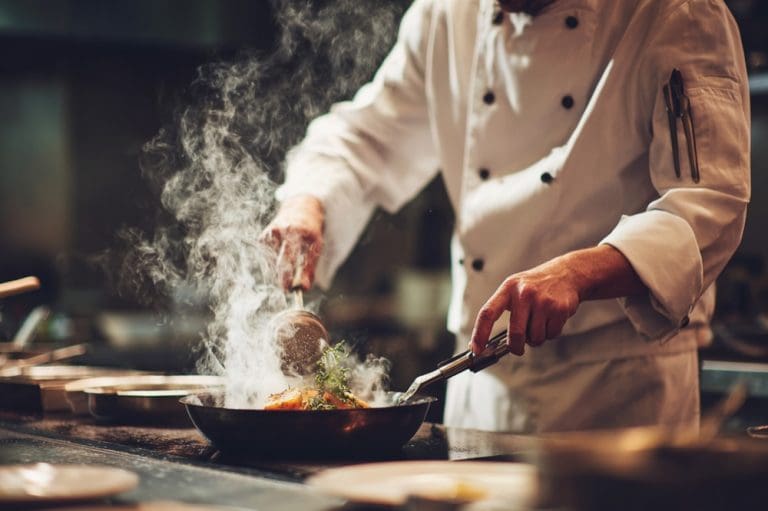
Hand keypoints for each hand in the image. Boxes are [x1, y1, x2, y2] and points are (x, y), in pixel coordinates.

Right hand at [261, 195, 324, 289]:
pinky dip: (273, 265)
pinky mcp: (262, 238)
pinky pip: (267, 260)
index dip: (299, 274)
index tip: (297, 289)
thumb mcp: (316, 246)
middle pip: (283, 260)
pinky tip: (280, 256)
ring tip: (289, 265)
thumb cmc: (309, 232)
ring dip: (280, 272)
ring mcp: (272, 233)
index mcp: (301, 232)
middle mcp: (285, 231)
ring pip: (274, 263)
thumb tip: (303, 288)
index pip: (301, 256)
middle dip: (284, 277)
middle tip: (287, 289)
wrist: (299, 210)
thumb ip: (310, 267)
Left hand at [469, 246, 645, 355]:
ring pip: (535, 338)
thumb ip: (502, 310)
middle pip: (516, 334)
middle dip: (516, 347)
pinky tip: (551, 319)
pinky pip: (551, 335)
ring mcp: (543, 301)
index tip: (476, 349)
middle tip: (517, 348)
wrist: (566, 273)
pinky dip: (550, 333)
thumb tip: (488, 342)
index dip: (480, 333)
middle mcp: (524, 293)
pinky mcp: (559, 309)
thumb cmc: (535, 285)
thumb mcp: (514, 288)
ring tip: (539, 322)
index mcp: (508, 288)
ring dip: (536, 338)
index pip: (488, 313)